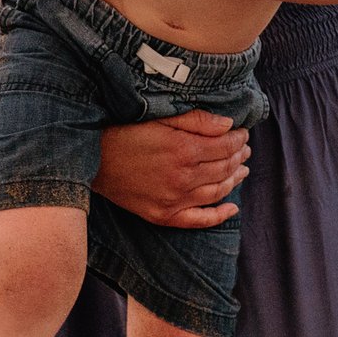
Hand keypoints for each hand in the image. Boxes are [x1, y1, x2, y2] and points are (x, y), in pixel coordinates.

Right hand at [93, 112, 250, 227]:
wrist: (92, 158)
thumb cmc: (125, 131)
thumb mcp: (161, 116)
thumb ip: (197, 120)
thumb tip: (229, 124)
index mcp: (185, 150)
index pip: (226, 145)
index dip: (239, 138)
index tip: (243, 132)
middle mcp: (183, 178)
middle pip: (224, 168)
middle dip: (239, 156)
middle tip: (245, 148)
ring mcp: (174, 200)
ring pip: (217, 192)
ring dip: (234, 179)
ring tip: (242, 168)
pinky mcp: (163, 215)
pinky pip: (199, 220)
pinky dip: (219, 215)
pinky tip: (233, 207)